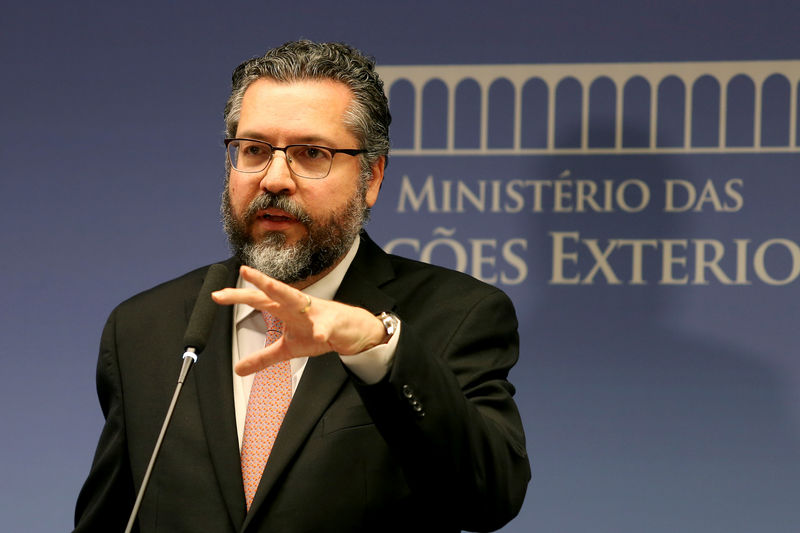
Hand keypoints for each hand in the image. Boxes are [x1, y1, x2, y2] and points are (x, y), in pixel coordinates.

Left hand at [211, 265, 386, 375]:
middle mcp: (297, 305)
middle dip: (257, 283)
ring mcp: (315, 312)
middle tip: (242, 272)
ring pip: (297, 299)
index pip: (258, 300)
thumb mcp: (287, 349)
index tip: (217, 295)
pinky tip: (318, 335)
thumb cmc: (319, 332)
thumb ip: (263, 357)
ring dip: (283, 291)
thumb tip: (239, 369)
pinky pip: (325, 327)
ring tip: (269, 286)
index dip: (238, 297)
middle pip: (274, 292)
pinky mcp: (332, 323)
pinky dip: (322, 331)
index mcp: (285, 309)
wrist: (351, 331)